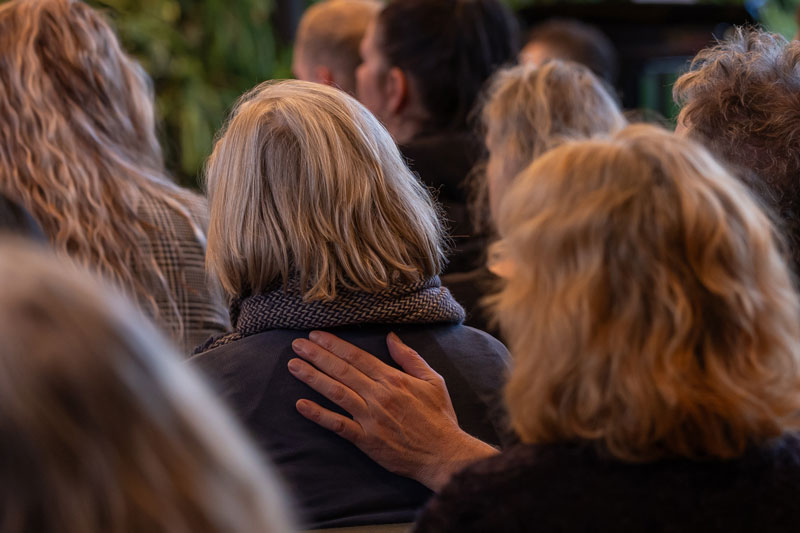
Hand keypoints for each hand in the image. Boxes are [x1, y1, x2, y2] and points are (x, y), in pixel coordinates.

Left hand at [288, 331, 498, 490]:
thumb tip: (391, 336)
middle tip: (297, 344)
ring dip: (313, 377)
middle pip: (342, 370)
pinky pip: (338, 425)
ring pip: (336, 392)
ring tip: (294, 365)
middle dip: (317, 355)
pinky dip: (318, 414)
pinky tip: (301, 404)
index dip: (335, 344)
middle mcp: (379, 395)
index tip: (316, 335)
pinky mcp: (366, 440)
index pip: (358, 357)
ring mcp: (371, 418)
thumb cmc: (439, 417)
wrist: (444, 454)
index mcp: (394, 379)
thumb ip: (409, 358)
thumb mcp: (433, 380)